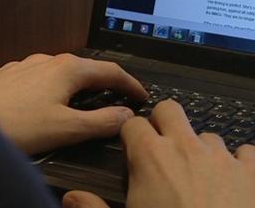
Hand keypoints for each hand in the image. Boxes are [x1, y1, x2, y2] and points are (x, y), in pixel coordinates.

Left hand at [0, 53, 147, 153]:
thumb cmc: (14, 124)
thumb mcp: (66, 128)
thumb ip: (101, 121)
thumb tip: (125, 116)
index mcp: (67, 70)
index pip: (111, 71)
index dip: (130, 84)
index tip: (140, 95)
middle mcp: (47, 61)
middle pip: (86, 70)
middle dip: (105, 85)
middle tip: (117, 99)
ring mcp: (26, 66)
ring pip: (62, 74)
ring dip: (78, 87)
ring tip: (84, 104)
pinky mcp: (10, 75)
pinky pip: (41, 79)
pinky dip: (54, 89)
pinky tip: (46, 104)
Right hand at [62, 100, 254, 207]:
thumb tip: (70, 197)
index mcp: (150, 158)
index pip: (132, 124)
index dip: (129, 134)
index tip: (131, 148)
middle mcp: (185, 147)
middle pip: (170, 110)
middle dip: (162, 122)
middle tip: (161, 146)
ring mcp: (222, 157)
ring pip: (206, 135)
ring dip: (199, 149)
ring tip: (198, 176)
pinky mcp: (252, 172)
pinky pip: (245, 153)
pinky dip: (237, 163)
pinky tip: (232, 184)